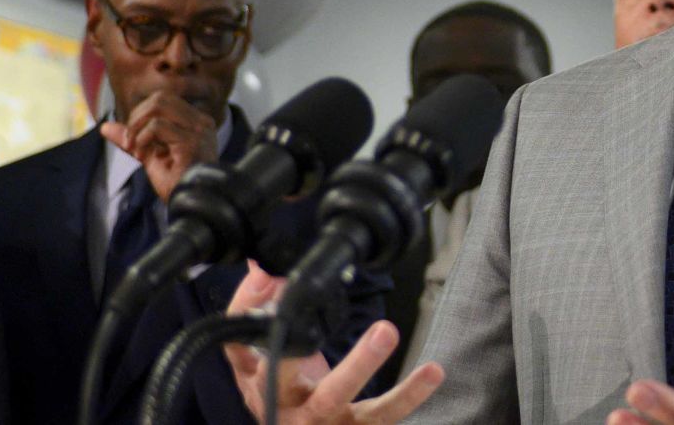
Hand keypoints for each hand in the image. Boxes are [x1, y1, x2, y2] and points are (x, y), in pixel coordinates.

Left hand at [101, 91, 218, 200]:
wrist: (191, 205)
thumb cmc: (177, 183)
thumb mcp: (150, 155)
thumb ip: (132, 138)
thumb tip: (105, 127)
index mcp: (196, 122)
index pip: (164, 100)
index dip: (140, 114)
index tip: (134, 140)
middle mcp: (201, 122)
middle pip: (161, 97)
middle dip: (136, 116)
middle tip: (131, 141)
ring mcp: (198, 131)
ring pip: (159, 105)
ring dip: (138, 126)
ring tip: (135, 148)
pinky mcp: (191, 142)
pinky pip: (158, 126)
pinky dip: (142, 138)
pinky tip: (142, 155)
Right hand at [224, 261, 444, 423]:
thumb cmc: (281, 389)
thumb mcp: (262, 356)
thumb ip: (260, 309)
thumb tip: (263, 266)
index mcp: (255, 380)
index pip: (239, 346)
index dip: (247, 313)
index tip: (269, 279)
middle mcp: (279, 405)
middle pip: (283, 377)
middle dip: (299, 344)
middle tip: (317, 310)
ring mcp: (316, 422)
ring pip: (334, 397)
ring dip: (361, 364)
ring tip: (386, 331)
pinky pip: (381, 415)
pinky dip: (409, 395)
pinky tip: (434, 371)